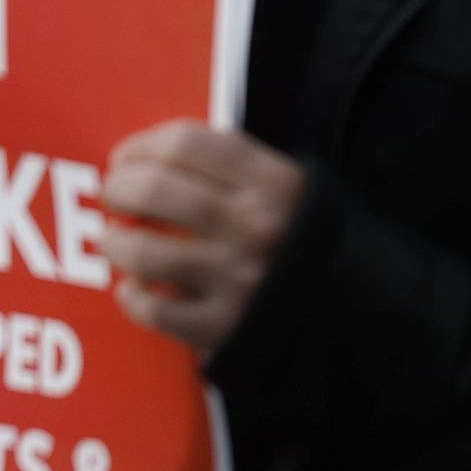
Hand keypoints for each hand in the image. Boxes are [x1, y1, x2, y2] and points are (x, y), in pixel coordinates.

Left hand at [100, 120, 303, 355]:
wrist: (356, 307)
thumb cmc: (302, 237)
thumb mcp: (287, 187)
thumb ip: (232, 166)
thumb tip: (149, 158)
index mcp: (273, 182)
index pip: (187, 143)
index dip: (142, 146)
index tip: (128, 157)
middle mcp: (256, 226)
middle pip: (157, 190)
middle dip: (119, 187)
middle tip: (114, 194)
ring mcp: (239, 279)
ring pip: (146, 252)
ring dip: (117, 242)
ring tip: (115, 240)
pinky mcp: (225, 326)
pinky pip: (156, 310)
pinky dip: (133, 297)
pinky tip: (134, 288)